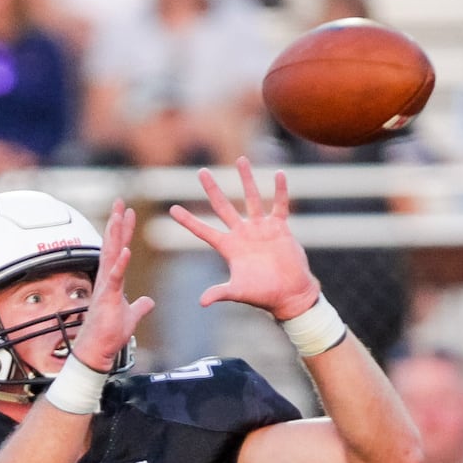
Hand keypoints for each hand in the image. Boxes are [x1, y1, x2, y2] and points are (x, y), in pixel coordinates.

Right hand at [70, 199, 153, 371]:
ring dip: (116, 235)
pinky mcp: (108, 298)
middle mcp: (107, 279)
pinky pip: (115, 277)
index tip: (128, 212)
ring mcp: (106, 287)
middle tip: (121, 202)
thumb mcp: (131, 316)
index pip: (119, 249)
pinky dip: (121, 264)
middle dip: (117, 223)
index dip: (124, 231)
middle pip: (112, 245)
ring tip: (119, 215)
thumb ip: (139, 306)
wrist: (98, 350)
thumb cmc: (110, 335)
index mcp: (113, 281)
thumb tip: (148, 301)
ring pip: (111, 255)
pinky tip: (126, 250)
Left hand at [168, 157, 319, 320]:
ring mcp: (261, 229)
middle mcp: (243, 234)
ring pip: (251, 198)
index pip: (204, 231)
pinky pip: (279, 205)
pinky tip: (278, 174)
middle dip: (212, 189)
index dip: (188, 221)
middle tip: (201, 172)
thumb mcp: (239, 292)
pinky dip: (280, 191)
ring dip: (246, 180)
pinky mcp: (280, 228)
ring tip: (241, 160)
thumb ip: (221, 293)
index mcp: (229, 247)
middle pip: (223, 206)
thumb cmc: (264, 295)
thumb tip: (201, 302)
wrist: (290, 294)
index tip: (172, 209)